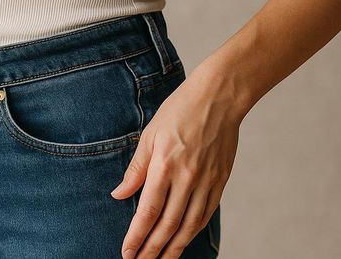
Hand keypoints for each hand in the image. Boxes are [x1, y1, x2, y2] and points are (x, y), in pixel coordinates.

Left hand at [110, 64, 242, 257]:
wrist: (220, 97)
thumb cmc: (180, 111)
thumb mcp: (150, 135)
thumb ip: (136, 169)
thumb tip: (120, 194)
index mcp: (165, 165)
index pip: (148, 211)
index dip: (136, 236)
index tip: (127, 252)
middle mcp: (187, 177)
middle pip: (167, 225)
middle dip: (152, 249)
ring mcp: (206, 181)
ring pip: (189, 225)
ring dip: (173, 248)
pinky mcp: (220, 181)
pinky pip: (205, 214)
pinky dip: (192, 232)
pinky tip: (183, 240)